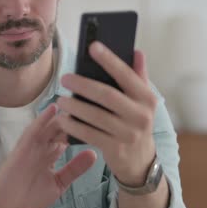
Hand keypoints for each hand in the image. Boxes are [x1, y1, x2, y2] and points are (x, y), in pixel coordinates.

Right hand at [0, 104, 96, 207]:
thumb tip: (94, 155)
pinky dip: (43, 119)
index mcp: (52, 154)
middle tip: (93, 106)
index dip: (84, 129)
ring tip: (77, 101)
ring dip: (63, 115)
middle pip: (64, 128)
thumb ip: (75, 169)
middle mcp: (44, 146)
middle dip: (77, 119)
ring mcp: (34, 144)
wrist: (4, 202)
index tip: (100, 119)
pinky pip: (35, 129)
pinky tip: (53, 108)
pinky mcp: (24, 146)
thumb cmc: (27, 195)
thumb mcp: (58, 183)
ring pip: (52, 126)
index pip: (70, 138)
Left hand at [56, 41, 157, 186]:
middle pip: (107, 95)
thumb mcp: (142, 101)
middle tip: (64, 78)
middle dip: (83, 85)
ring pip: (95, 116)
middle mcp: (140, 115)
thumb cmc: (136, 122)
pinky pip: (89, 134)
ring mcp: (128, 133)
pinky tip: (62, 119)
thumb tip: (137, 51)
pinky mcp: (115, 148)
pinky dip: (74, 126)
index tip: (92, 46)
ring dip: (74, 106)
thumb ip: (138, 76)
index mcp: (146, 98)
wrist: (141, 160)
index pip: (127, 75)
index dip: (110, 60)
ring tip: (60, 100)